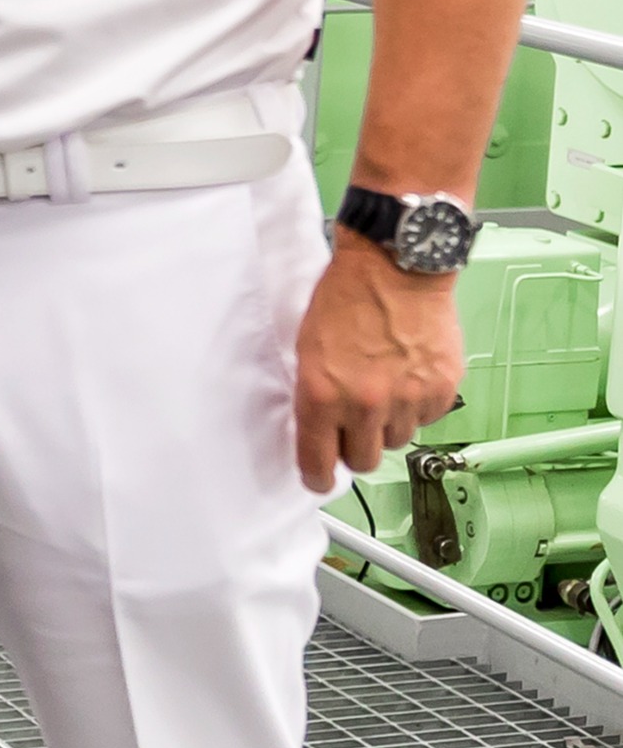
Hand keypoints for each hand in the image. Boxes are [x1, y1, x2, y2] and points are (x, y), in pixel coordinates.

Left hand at [294, 228, 466, 488]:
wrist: (395, 266)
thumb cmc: (347, 296)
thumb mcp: (308, 347)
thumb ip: (314, 393)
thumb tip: (319, 428)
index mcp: (321, 395)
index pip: (317, 461)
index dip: (317, 477)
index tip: (319, 481)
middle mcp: (364, 403)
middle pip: (362, 460)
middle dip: (355, 448)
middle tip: (354, 428)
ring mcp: (405, 398)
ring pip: (396, 440)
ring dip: (388, 424)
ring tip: (383, 387)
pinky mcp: (440, 389)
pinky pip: (427, 418)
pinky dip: (418, 405)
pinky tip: (408, 376)